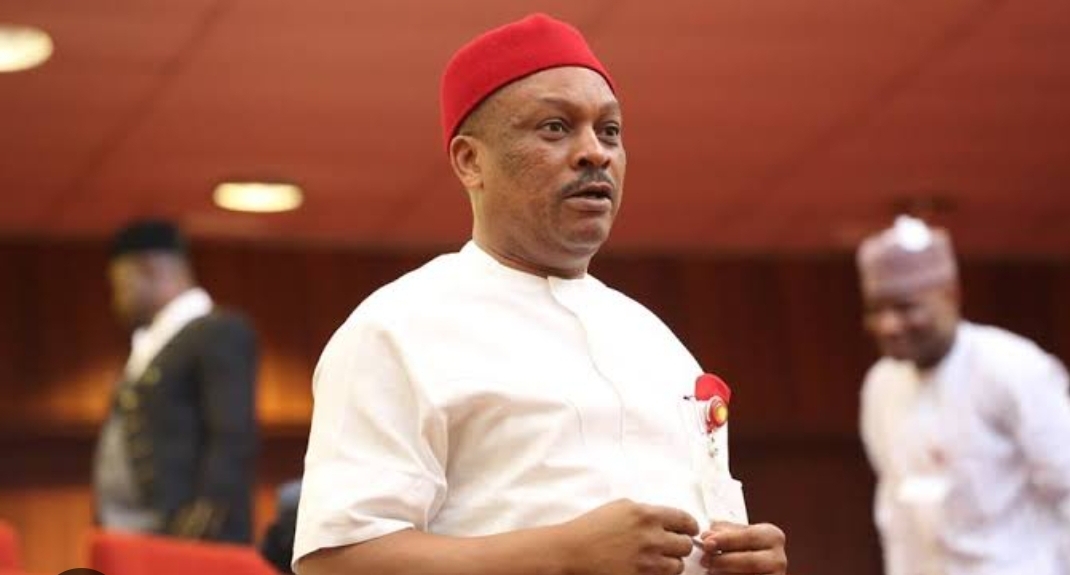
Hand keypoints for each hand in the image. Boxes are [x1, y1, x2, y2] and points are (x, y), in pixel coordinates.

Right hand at [560, 498, 699, 574]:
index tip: (689, 530)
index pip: (685, 520)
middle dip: (679, 546)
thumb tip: (665, 520)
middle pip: (685, 545)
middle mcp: (651, 537)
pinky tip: (647, 569)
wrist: (571, 552)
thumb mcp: (620, 507)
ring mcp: (647, 561)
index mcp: (647, 515)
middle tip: (670, 547)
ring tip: (656, 560)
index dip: (690, 526)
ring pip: (678, 566)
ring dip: (671, 563)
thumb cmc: (591, 528)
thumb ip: (645, 512)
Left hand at [697, 521, 786, 574]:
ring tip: (710, 570)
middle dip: (723, 560)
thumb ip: (723, 533)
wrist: (755, 566)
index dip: (726, 540)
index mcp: (772, 536)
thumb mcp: (736, 535)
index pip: (749, 536)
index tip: (707, 543)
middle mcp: (778, 558)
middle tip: (705, 560)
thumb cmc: (743, 548)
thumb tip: (708, 536)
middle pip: (750, 561)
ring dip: (724, 574)